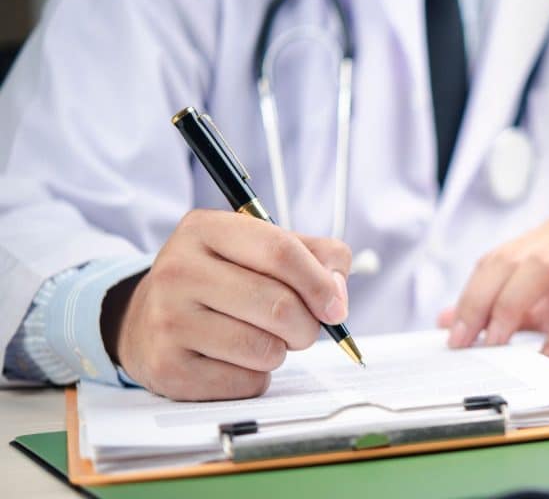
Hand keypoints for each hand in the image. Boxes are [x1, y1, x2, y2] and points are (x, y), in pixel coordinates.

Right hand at [102, 210, 350, 400]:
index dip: (320, 283)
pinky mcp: (168, 368)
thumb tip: (336, 297)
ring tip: (261, 338)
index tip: (335, 306)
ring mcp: (167, 320)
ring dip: (280, 351)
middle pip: (278, 305)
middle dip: (307, 325)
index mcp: (205, 229)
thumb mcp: (263, 248)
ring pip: (265, 349)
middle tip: (301, 327)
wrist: (148, 318)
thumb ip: (317, 256)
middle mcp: (178, 270)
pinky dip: (256, 377)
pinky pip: (246, 383)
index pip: (280, 251)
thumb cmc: (222, 280)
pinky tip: (234, 360)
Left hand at [440, 218, 548, 359]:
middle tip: (469, 342)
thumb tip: (452, 321)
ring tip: (499, 343)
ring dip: (514, 307)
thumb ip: (512, 311)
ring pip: (545, 267)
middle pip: (514, 259)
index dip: (470, 295)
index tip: (453, 335)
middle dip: (484, 302)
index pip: (498, 259)